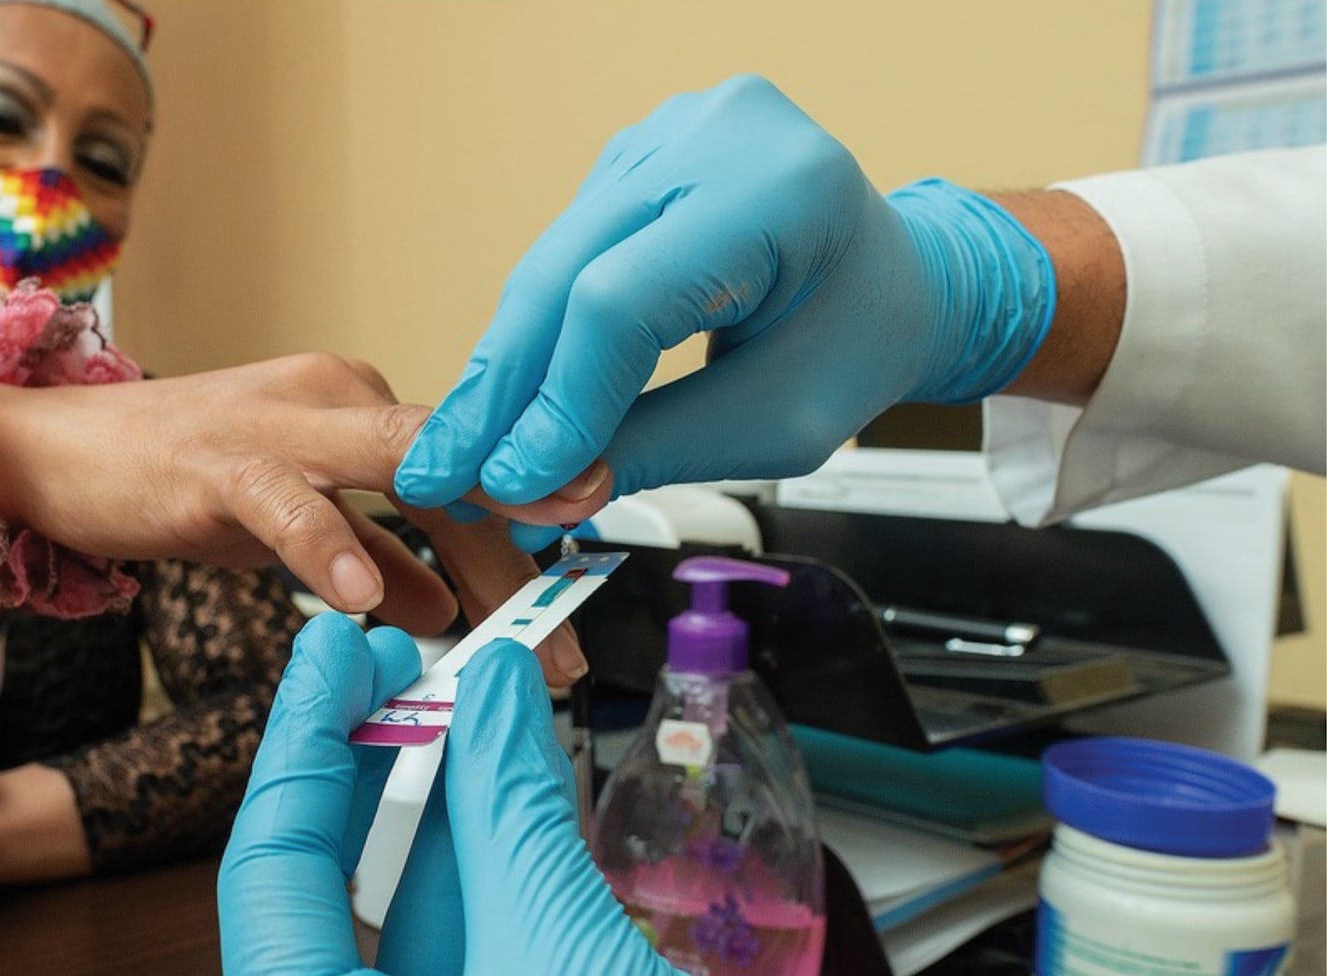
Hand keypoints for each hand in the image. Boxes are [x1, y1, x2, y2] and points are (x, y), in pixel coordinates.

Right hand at [0, 351, 594, 678]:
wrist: (44, 450)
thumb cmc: (173, 479)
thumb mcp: (293, 528)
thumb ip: (374, 557)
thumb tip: (448, 607)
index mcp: (361, 408)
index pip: (470, 468)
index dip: (532, 530)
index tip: (582, 596)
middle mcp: (338, 396)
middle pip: (460, 472)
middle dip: (523, 558)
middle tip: (564, 643)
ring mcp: (279, 421)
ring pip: (400, 472)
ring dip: (467, 557)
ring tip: (514, 625)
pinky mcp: (215, 458)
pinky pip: (286, 502)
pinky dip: (328, 548)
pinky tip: (364, 602)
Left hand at [218, 615, 854, 975]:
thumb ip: (516, 823)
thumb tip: (489, 692)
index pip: (271, 891)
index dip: (301, 754)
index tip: (328, 655)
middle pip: (343, 887)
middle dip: (378, 764)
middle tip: (405, 658)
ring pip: (430, 897)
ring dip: (453, 789)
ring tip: (474, 685)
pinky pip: (500, 924)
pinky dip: (513, 839)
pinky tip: (520, 759)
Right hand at [396, 74, 1053, 519]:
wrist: (892, 280)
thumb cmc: (856, 341)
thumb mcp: (776, 422)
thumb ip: (655, 447)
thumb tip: (533, 483)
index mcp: (778, 189)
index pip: (621, 300)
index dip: (557, 399)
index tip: (515, 481)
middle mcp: (711, 137)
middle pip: (561, 274)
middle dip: (498, 393)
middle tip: (441, 478)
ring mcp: (662, 135)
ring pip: (544, 270)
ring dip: (500, 375)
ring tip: (462, 461)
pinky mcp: (628, 160)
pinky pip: (558, 260)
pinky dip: (529, 341)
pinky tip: (500, 406)